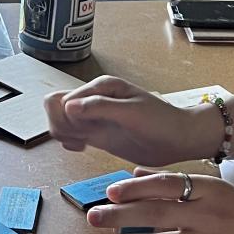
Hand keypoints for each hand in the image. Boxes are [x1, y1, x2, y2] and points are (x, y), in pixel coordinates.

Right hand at [45, 76, 200, 166]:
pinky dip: (69, 141)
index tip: (84, 130)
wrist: (178, 139)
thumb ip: (99, 108)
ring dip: (64, 134)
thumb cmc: (161, 121)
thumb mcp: (131, 113)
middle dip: (61, 125)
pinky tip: (82, 147)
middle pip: (55, 108)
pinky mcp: (96, 132)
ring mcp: (94, 116)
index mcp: (100, 86)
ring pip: (60, 121)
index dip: (66, 118)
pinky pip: (69, 133)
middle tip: (81, 137)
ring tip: (83, 143)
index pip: (61, 99)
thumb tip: (68, 106)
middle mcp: (93, 98)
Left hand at [87, 169, 233, 233]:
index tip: (110, 192)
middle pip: (153, 213)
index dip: (133, 188)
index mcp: (210, 189)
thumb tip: (136, 174)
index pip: (163, 184)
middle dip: (118, 215)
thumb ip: (178, 183)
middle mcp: (207, 214)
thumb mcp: (218, 190)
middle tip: (94, 218)